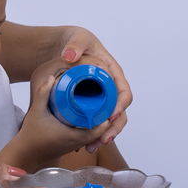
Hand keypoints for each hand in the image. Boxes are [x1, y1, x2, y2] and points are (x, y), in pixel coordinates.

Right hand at [18, 60, 112, 164]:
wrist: (26, 152)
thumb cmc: (31, 134)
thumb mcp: (36, 111)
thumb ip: (43, 94)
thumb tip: (53, 77)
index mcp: (72, 136)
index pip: (97, 129)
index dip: (105, 117)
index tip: (107, 102)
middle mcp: (78, 143)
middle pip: (101, 131)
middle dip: (106, 116)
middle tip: (107, 98)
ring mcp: (78, 145)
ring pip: (97, 134)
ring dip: (101, 121)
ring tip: (103, 102)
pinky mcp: (76, 144)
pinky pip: (91, 135)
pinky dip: (95, 126)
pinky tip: (94, 113)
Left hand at [57, 27, 130, 150]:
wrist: (64, 47)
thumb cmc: (76, 41)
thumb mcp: (77, 39)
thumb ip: (75, 45)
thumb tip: (70, 56)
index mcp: (113, 73)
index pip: (124, 92)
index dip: (120, 107)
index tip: (111, 117)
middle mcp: (110, 87)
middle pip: (120, 112)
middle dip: (113, 129)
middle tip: (102, 140)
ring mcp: (101, 97)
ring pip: (109, 120)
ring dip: (103, 136)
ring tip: (90, 147)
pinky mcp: (91, 104)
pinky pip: (96, 121)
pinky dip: (91, 134)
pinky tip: (80, 145)